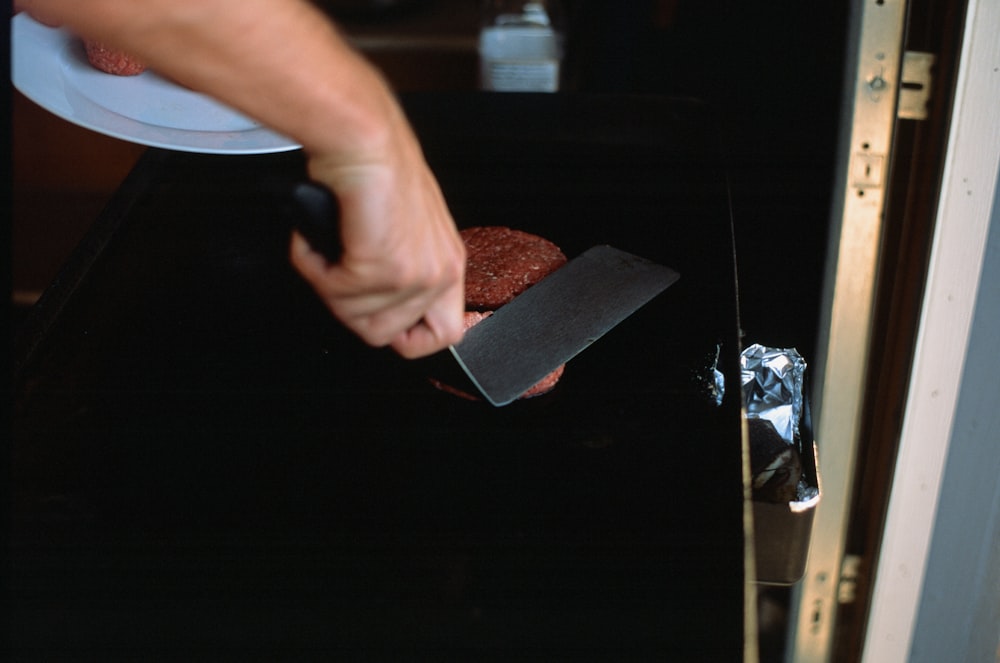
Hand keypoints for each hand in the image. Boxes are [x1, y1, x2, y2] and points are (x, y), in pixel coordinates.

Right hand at [290, 126, 465, 358]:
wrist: (363, 138)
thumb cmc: (375, 169)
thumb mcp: (403, 229)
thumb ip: (401, 268)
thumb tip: (375, 301)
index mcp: (448, 263)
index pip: (445, 333)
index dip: (408, 337)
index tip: (378, 318)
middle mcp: (439, 273)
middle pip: (385, 335)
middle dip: (348, 308)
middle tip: (336, 271)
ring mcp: (414, 275)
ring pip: (355, 319)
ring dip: (327, 283)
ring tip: (328, 243)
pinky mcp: (384, 269)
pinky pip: (333, 292)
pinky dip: (312, 264)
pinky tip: (317, 236)